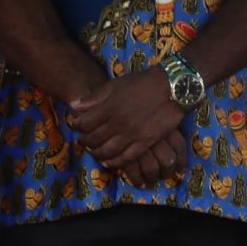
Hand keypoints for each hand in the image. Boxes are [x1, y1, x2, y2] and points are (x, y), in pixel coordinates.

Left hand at [71, 68, 187, 184]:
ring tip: (93, 151)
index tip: (76, 126)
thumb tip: (74, 105)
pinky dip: (114, 162)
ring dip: (96, 153)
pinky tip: (108, 161)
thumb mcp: (115, 85)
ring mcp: (132, 134)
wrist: (172, 88)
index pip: (84, 124)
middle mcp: (118, 123)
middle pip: (93, 139)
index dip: (77, 127)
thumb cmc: (141, 83)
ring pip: (107, 151)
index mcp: (108, 107)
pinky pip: (126, 158)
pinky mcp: (145, 142)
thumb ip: (94, 97)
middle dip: (84, 141)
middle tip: (83, 140)